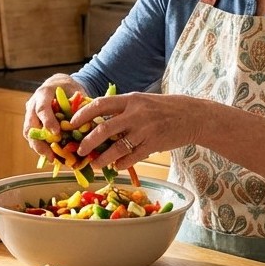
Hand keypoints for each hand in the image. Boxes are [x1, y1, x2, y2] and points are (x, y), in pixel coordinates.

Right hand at [23, 75, 86, 156]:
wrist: (59, 85)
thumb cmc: (69, 89)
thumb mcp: (76, 92)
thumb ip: (80, 106)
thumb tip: (89, 124)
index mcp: (44, 93)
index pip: (42, 108)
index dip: (48, 121)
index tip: (56, 134)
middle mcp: (33, 104)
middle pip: (30, 125)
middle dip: (40, 142)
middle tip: (52, 156)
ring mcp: (30, 115)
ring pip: (29, 134)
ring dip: (39, 148)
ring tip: (53, 160)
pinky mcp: (31, 124)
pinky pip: (33, 138)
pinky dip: (41, 148)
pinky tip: (53, 157)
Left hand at [71, 92, 195, 169]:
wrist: (192, 116)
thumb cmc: (164, 108)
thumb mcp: (142, 102)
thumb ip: (123, 109)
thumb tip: (97, 119)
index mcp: (131, 100)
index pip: (101, 105)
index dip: (83, 114)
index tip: (72, 123)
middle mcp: (136, 114)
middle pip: (104, 129)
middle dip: (88, 142)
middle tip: (80, 151)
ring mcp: (145, 130)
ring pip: (117, 148)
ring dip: (103, 158)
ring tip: (95, 164)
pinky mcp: (153, 145)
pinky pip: (132, 158)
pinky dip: (122, 163)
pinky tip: (117, 166)